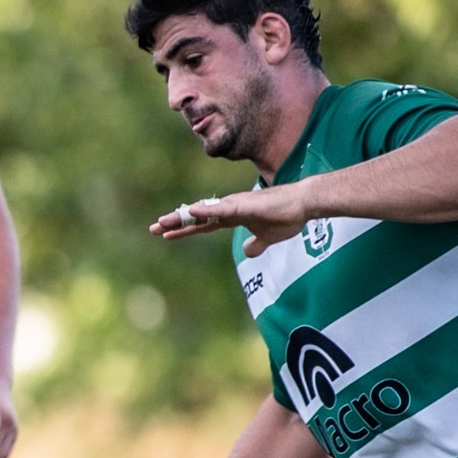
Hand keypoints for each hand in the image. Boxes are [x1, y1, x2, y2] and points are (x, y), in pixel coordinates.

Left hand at [151, 183, 310, 258]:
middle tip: (152, 228)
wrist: (304, 205)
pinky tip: (192, 211)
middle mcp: (229, 209)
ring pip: (204, 211)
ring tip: (163, 221)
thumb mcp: (267, 238)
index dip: (184, 230)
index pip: (202, 225)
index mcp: (232, 218)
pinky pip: (222, 208)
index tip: (164, 234)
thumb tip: (248, 252)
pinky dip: (206, 210)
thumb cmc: (287, 217)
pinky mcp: (245, 205)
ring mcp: (235, 206)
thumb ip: (255, 245)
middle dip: (175, 222)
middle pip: (197, 217)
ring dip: (184, 216)